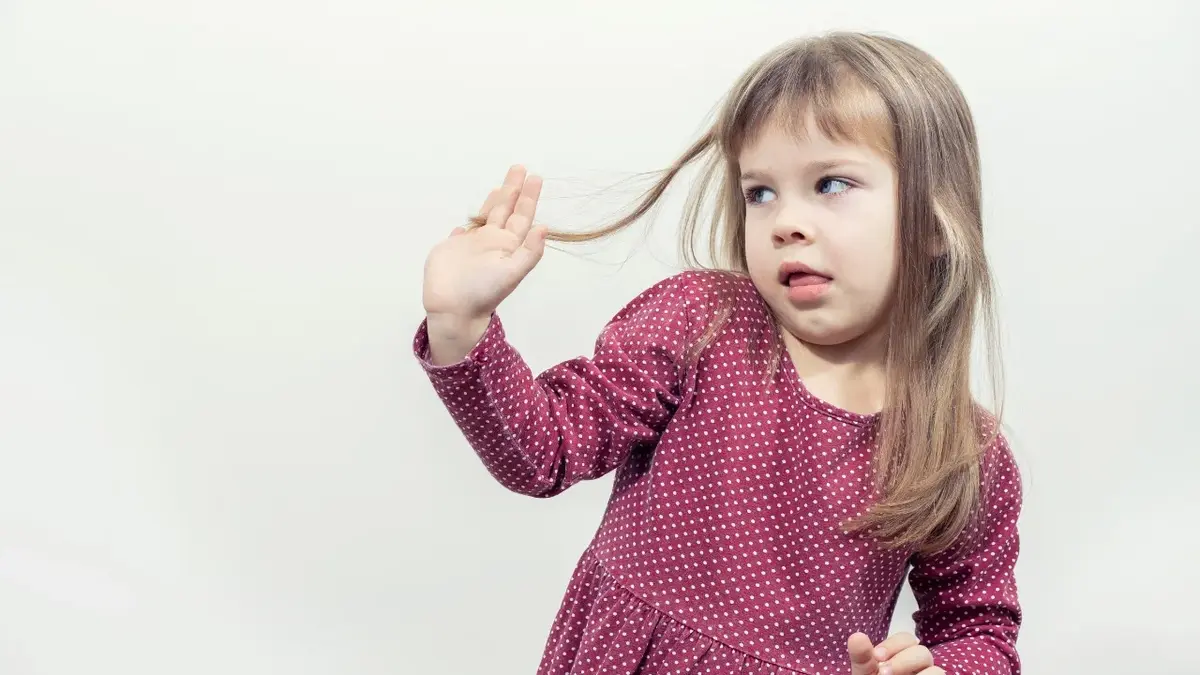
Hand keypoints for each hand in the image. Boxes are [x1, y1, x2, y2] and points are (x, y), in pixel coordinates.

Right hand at [422, 164, 547, 362]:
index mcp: (509, 245)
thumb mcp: (512, 272)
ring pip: (486, 217)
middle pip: (506, 210)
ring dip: (494, 201)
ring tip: (502, 186)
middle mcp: (493, 242)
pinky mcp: (452, 249)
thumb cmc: (484, 291)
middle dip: (513, 190)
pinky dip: (467, 226)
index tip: (535, 177)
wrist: (454, 309)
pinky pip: (463, 233)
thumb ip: (529, 251)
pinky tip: (470, 221)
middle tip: (520, 168)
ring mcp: (473, 245)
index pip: (522, 216)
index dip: (528, 197)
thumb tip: (544, 227)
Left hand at [848, 632, 942, 674]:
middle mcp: (917, 668)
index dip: (892, 644)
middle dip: (902, 661)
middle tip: (883, 673)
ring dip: (919, 674)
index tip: (876, 656)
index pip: (906, 639)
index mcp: (901, 657)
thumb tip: (857, 636)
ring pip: (937, 670)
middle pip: (922, 652)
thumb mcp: (865, 674)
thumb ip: (862, 658)